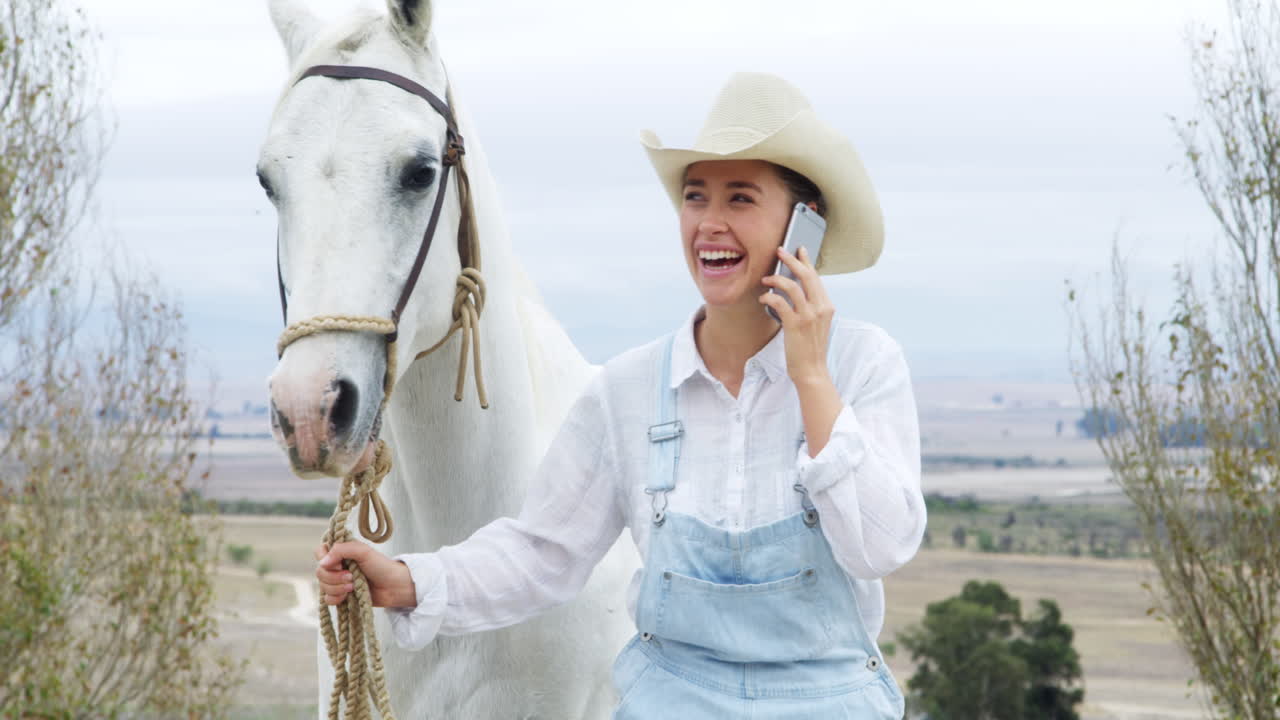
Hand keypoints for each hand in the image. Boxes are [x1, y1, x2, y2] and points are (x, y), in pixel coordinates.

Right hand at [314, 541, 415, 607]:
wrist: (394, 587)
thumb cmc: (382, 566)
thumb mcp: (363, 551)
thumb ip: (342, 550)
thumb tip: (323, 562)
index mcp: (341, 552)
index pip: (319, 552)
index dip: (324, 559)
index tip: (339, 563)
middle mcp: (337, 566)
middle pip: (320, 572)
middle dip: (334, 577)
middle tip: (351, 577)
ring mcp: (338, 582)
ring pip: (323, 587)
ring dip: (337, 588)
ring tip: (353, 586)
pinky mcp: (341, 596)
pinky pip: (327, 599)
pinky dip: (336, 599)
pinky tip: (348, 596)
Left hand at [759, 245, 834, 385]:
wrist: (812, 370)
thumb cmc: (810, 347)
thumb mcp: (816, 323)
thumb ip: (810, 306)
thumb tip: (794, 288)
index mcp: (826, 306)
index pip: (816, 277)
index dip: (806, 261)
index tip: (799, 249)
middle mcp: (821, 308)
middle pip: (807, 276)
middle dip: (792, 260)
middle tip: (779, 251)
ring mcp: (809, 316)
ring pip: (792, 286)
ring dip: (776, 279)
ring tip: (766, 279)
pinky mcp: (795, 325)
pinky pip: (780, 303)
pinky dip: (770, 297)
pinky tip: (763, 298)